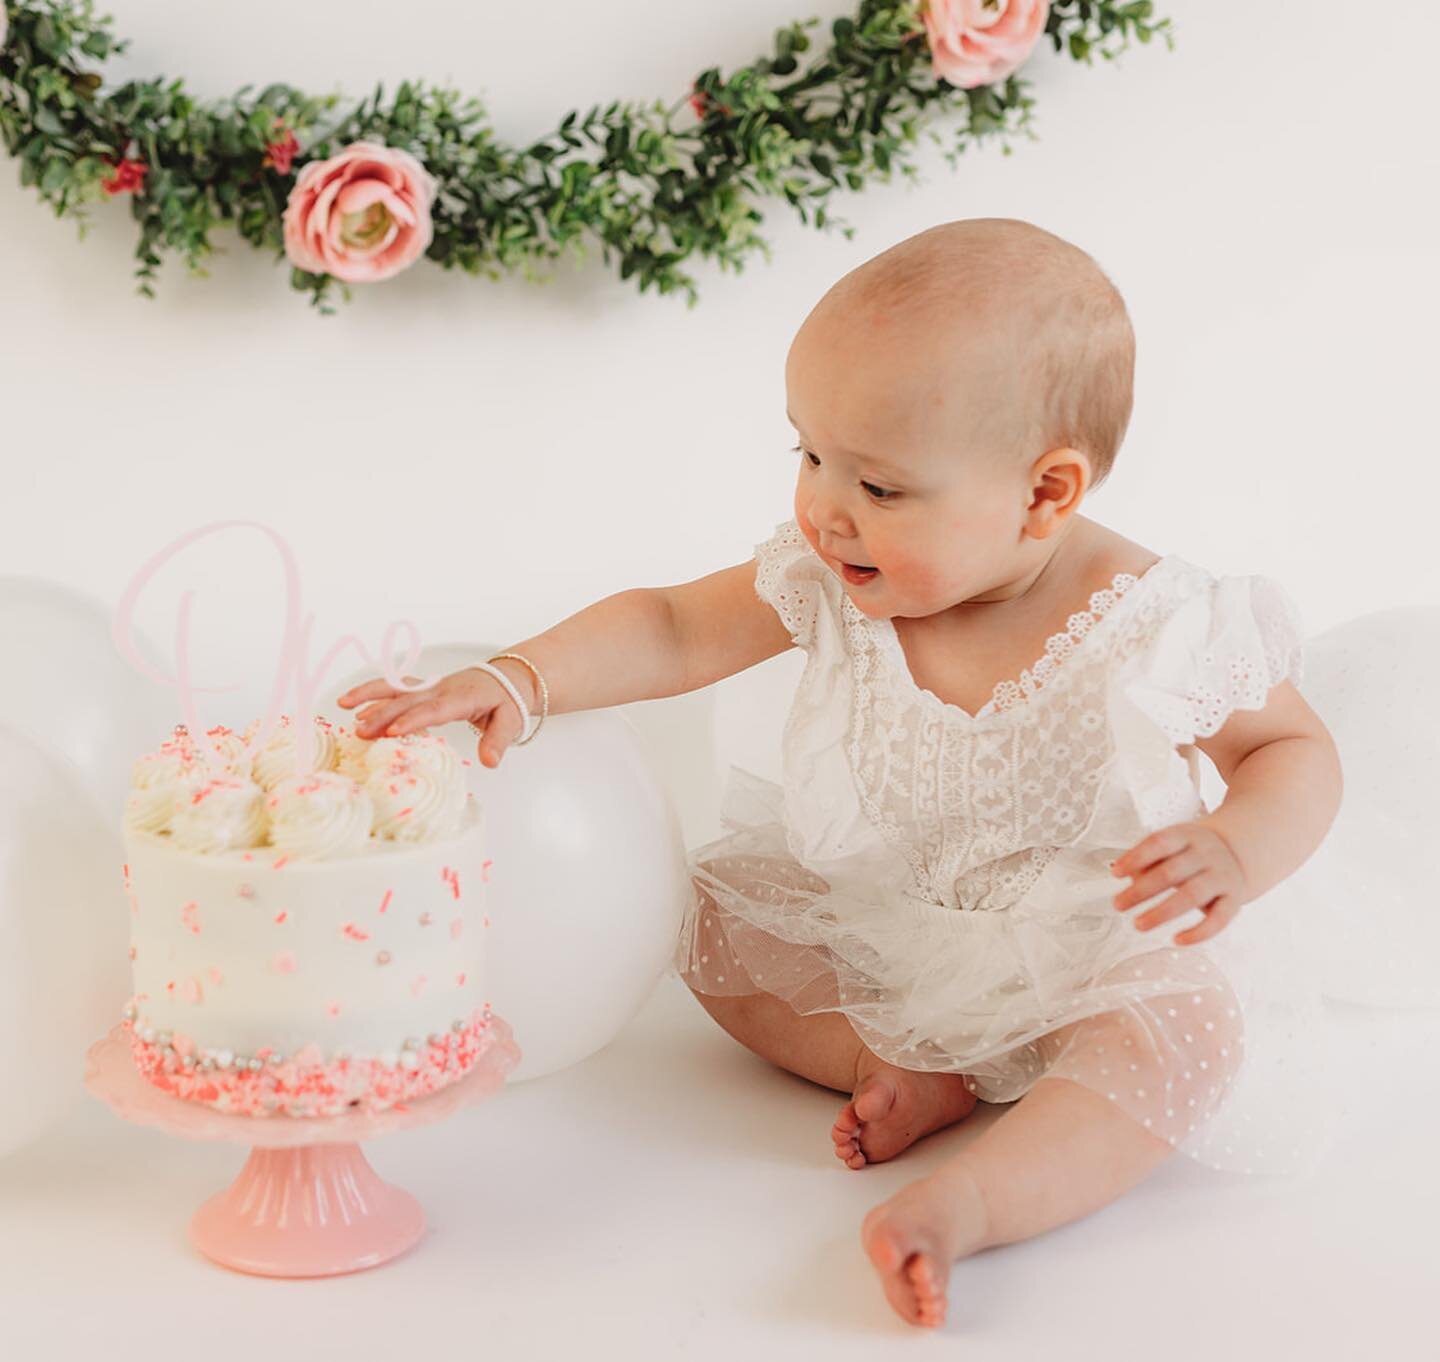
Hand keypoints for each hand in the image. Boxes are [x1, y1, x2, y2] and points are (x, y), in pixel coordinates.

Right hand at [336, 666, 531, 768]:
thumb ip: (498, 741)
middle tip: (360, 732)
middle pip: (408, 700)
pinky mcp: (424, 688)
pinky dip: (372, 692)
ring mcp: (431, 686)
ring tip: (344, 706)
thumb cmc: (509, 701)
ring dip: (370, 696)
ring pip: (396, 688)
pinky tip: (351, 703)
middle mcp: (442, 689)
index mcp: (462, 697)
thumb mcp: (511, 721)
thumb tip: (490, 763)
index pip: (435, 709)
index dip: (413, 719)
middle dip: (383, 714)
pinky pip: (395, 687)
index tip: (393, 732)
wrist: (509, 678)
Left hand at [1109, 819, 1249, 945]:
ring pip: (1192, 895)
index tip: (1115, 873)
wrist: (1238, 852)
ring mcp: (1222, 876)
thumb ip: (1149, 859)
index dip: (1136, 857)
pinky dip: (1198, 932)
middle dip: (1141, 890)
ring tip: (1138, 924)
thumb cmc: (1191, 852)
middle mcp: (1206, 855)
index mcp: (1186, 836)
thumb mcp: (1172, 845)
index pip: (1159, 842)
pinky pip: (1218, 919)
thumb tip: (1127, 876)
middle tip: (1118, 904)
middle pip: (1171, 872)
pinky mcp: (1234, 899)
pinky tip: (1177, 940)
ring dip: (1162, 912)